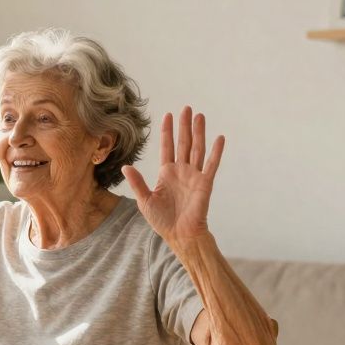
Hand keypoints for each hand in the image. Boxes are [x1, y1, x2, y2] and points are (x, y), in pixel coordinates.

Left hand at [122, 106, 224, 244]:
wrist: (180, 235)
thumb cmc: (162, 221)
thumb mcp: (145, 201)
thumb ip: (137, 183)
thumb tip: (125, 166)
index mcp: (166, 173)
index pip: (167, 147)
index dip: (167, 131)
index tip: (168, 114)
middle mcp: (181, 171)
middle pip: (183, 143)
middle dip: (184, 126)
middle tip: (186, 108)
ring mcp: (194, 176)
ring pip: (197, 149)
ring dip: (199, 133)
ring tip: (200, 116)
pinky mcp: (205, 183)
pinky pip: (211, 165)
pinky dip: (216, 152)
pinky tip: (219, 138)